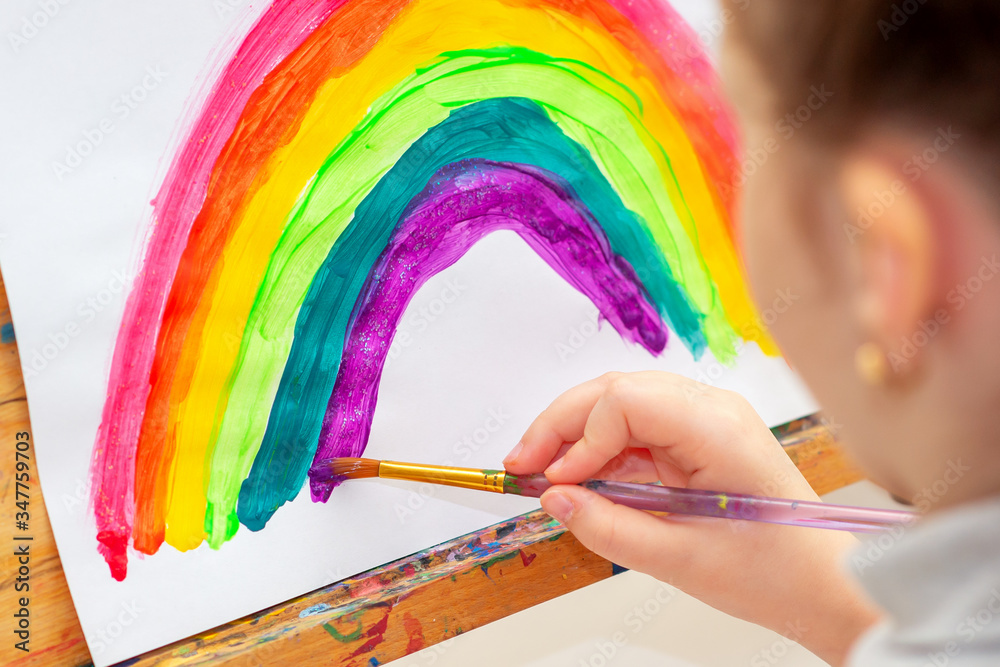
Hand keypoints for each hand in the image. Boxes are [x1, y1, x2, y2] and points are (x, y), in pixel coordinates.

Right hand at [504, 372, 878, 665]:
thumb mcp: (681, 560)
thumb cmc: (772, 572)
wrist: (822, 583)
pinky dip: (599, 450)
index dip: (579, 435)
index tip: (555, 480)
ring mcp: (704, 419)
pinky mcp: (696, 437)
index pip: (626, 400)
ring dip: (576, 435)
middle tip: (523, 466)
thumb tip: (554, 499)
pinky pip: (634, 429)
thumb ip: (609, 528)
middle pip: (615, 390)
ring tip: (543, 474)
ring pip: (619, 404)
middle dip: (562, 425)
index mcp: (717, 429)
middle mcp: (711, 410)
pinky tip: (579, 477)